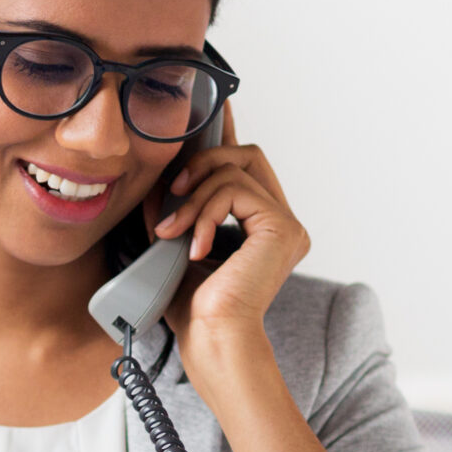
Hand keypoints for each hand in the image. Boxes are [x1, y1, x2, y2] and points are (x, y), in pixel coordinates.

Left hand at [144, 106, 310, 389]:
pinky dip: (205, 212)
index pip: (245, 165)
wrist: (209, 341)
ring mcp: (287, 225)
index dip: (226, 134)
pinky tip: (195, 246)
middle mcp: (281, 222)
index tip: (212, 109)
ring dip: (194, 197)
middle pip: (246, 155)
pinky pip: (236, 191)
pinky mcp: (283, 229)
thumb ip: (175, 205)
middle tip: (173, 192)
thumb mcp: (173, 241)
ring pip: (236, 170)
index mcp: (261, 226)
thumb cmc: (191, 307)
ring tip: (172, 231)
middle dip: (202, 163)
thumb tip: (164, 170)